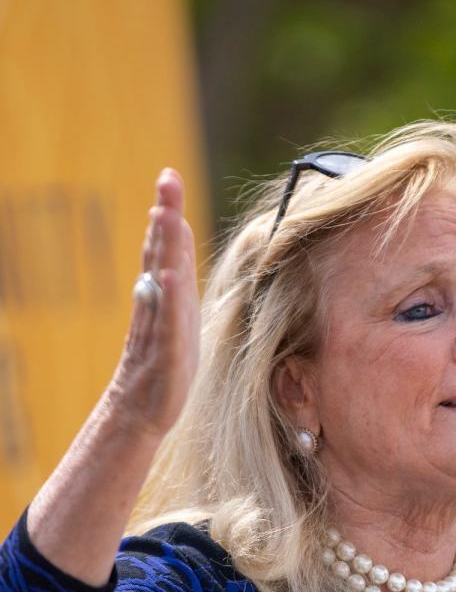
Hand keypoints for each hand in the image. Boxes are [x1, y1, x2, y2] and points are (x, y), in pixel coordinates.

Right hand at [108, 168, 198, 441]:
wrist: (140, 414)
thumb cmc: (164, 368)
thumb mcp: (178, 321)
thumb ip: (177, 283)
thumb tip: (179, 243)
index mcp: (165, 298)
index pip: (166, 248)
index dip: (168, 214)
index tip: (169, 177)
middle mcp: (158, 307)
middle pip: (160, 254)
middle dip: (165, 215)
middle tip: (166, 178)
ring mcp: (159, 329)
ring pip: (162, 282)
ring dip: (164, 248)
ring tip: (165, 214)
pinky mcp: (167, 356)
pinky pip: (168, 324)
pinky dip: (170, 300)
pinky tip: (170, 276)